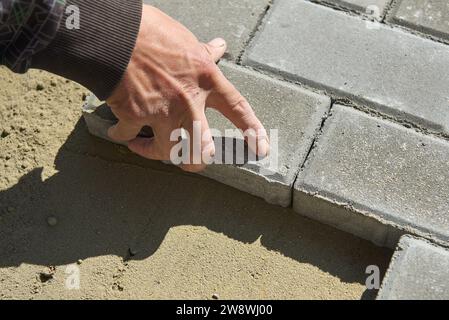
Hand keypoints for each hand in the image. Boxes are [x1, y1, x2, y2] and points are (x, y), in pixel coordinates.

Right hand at [106, 5, 268, 171]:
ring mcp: (163, 111)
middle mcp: (189, 101)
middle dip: (199, 162)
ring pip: (167, 151)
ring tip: (142, 146)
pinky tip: (117, 132)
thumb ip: (205, 51)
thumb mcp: (187, 40)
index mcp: (207, 80)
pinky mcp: (135, 116)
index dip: (252, 131)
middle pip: (203, 149)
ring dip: (153, 152)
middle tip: (193, 161)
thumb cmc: (150, 32)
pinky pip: (127, 136)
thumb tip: (219, 46)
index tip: (260, 149)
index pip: (238, 109)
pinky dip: (121, 136)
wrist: (115, 34)